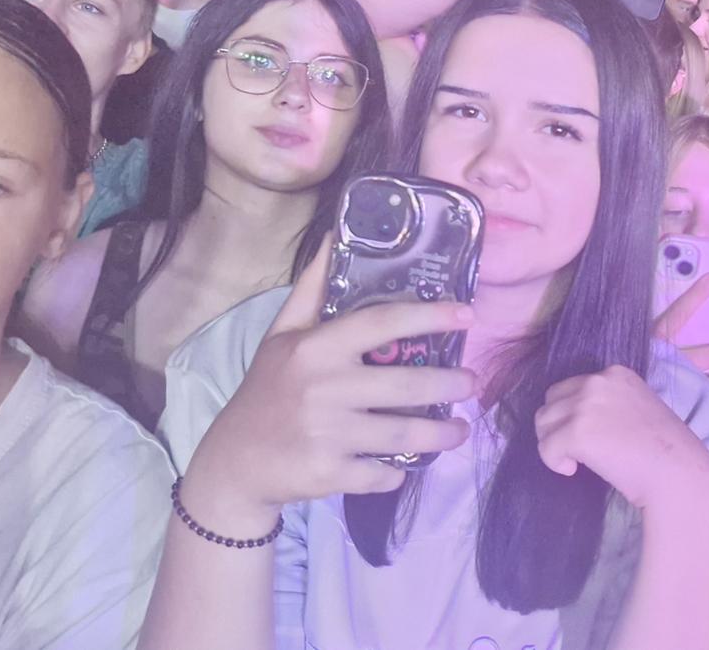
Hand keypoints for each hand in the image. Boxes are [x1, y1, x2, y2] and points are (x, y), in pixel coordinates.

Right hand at [183, 261, 476, 524]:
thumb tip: (337, 234)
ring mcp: (327, 434)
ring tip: (460, 428)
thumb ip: (312, 288)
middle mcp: (323, 388)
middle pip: (406, 385)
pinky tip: (409, 462)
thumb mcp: (281, 334)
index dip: (429, 316)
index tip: (467, 315)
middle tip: (472, 381)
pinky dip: (398, 472)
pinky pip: (382, 474)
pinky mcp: (330, 474)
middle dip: (450, 383)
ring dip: (442, 433)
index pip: (382, 323)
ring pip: (403, 434)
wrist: (235, 462)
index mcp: (315, 348)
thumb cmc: (267, 390)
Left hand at [534, 366, 708, 510]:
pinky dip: (553, 462)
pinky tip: (572, 470)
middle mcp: (597, 382)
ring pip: (543, 423)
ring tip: (575, 460)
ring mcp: (585, 405)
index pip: (571, 387)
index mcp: (615, 373)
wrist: (676, 472)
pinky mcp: (577, 432)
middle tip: (575, 450)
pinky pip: (546, 448)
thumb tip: (574, 418)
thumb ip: (609, 404)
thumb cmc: (663, 450)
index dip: (572, 414)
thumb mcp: (638, 407)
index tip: (590, 435)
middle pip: (551, 401)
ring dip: (553, 443)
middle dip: (557, 425)